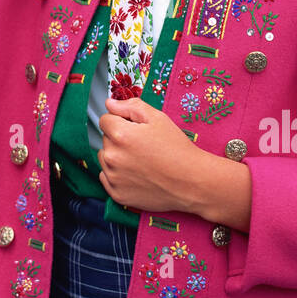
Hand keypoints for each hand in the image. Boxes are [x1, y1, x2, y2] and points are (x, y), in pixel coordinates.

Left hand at [100, 96, 251, 230]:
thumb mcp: (158, 118)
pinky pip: (107, 177)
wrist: (191, 182)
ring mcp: (114, 177)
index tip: (135, 129)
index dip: (120, 121)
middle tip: (142, 145)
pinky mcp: (117, 194)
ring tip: (140, 160)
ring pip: (105, 158)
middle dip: (119, 138)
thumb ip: (130, 106)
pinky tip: (136, 174)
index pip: (105, 119)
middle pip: (106, 139)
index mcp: (121, 135)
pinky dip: (117, 174)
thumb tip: (109, 103)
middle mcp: (112, 157)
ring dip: (116, 156)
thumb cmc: (177, 149)